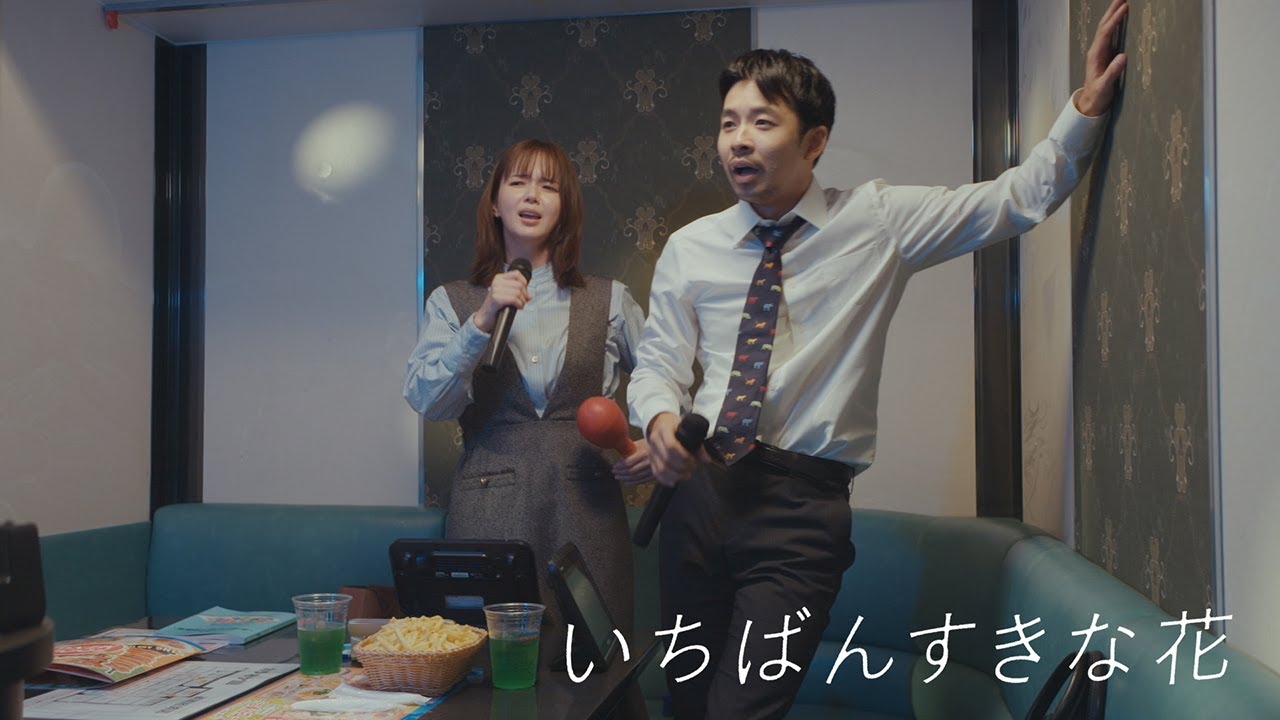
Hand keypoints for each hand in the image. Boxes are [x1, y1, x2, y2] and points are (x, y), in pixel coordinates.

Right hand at [473, 270, 531, 332]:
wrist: (485, 316)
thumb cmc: (496, 306)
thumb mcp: (507, 295)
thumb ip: (518, 293)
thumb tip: (529, 296)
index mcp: (499, 278)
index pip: (516, 274)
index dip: (524, 282)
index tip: (525, 291)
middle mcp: (497, 282)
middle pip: (519, 284)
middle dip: (525, 294)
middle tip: (524, 301)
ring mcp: (495, 290)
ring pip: (517, 292)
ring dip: (522, 301)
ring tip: (520, 305)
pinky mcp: (496, 298)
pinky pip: (513, 299)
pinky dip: (519, 304)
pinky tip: (518, 307)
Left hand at [613, 438, 652, 484]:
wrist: (665, 446)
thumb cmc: (651, 443)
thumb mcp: (640, 443)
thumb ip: (630, 450)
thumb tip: (620, 457)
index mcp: (644, 453)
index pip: (628, 462)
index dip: (619, 466)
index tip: (614, 467)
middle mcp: (649, 462)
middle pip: (631, 471)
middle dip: (621, 473)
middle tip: (614, 473)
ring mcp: (653, 469)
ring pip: (636, 477)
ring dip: (625, 478)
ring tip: (618, 477)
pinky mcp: (655, 474)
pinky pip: (643, 480)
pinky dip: (634, 482)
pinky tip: (627, 482)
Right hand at [647, 413, 699, 486]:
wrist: (658, 422)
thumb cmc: (674, 425)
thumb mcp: (686, 428)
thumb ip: (698, 445)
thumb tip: (707, 460)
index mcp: (664, 429)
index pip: (671, 446)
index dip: (684, 457)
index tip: (693, 460)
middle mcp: (655, 440)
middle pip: (667, 459)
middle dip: (682, 468)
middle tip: (692, 468)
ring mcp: (651, 450)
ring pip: (661, 469)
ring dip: (675, 476)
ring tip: (686, 475)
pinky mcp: (650, 458)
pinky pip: (656, 472)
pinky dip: (665, 480)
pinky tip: (674, 481)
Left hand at [1075, 0, 1127, 115]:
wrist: (1091, 102)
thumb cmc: (1097, 95)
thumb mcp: (1105, 86)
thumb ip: (1112, 72)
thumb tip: (1123, 56)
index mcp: (1095, 56)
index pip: (1105, 33)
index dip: (1114, 20)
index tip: (1124, 8)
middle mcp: (1096, 50)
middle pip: (1104, 26)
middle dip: (1112, 11)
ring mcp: (1100, 51)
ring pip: (1106, 29)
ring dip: (1112, 15)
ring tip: (1121, 3)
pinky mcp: (1104, 54)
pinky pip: (1109, 35)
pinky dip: (1114, 24)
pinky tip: (1119, 18)